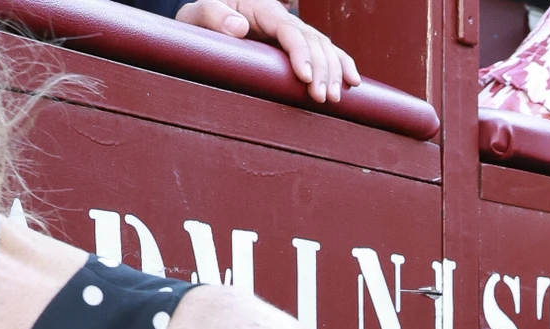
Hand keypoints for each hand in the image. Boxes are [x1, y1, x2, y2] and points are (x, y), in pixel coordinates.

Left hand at [176, 0, 361, 103]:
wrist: (206, 19)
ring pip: (324, 46)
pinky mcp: (297, 44)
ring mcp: (292, 30)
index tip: (305, 77)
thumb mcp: (196, 14)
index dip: (302, 53)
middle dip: (322, 69)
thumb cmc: (199, 19)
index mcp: (263, 9)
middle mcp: (283, 18)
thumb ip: (212, 16)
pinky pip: (325, 50)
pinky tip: (353, 81)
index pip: (290, 30)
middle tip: (321, 97)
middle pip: (314, 40)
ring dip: (334, 72)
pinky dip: (341, 64)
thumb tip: (238, 27)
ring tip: (334, 98)